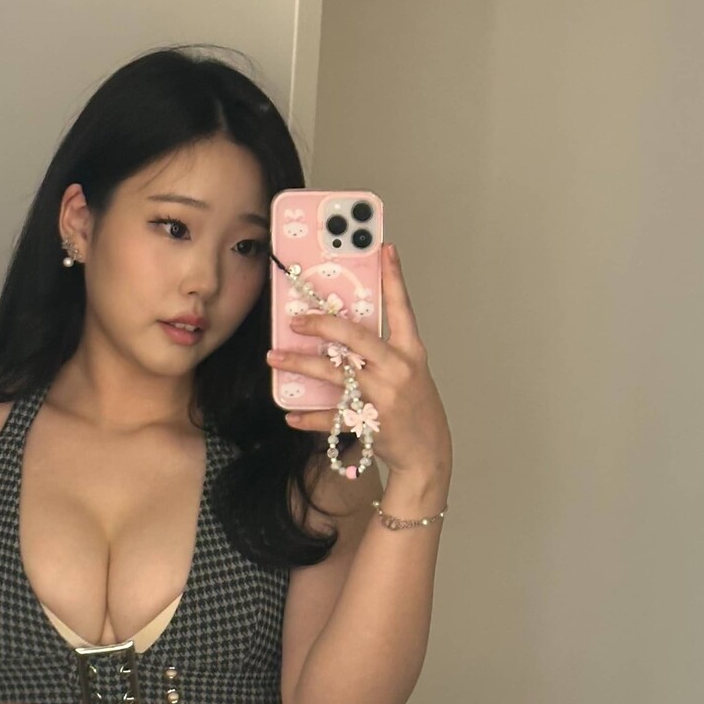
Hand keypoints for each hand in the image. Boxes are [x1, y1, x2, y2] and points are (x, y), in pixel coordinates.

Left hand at [266, 240, 451, 476]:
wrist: (427, 455)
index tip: (383, 248)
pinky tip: (290, 414)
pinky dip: (308, 416)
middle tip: (295, 318)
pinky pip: (330, 416)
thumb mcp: (409, 373)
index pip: (402, 307)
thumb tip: (342, 334)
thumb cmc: (415, 410)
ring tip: (275, 358)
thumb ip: (383, 351)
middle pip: (355, 336)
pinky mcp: (369, 421)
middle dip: (322, 323)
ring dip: (300, 364)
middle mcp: (397, 369)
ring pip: (334, 373)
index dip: (393, 277)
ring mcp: (382, 395)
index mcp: (410, 352)